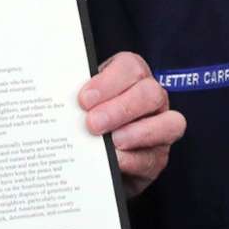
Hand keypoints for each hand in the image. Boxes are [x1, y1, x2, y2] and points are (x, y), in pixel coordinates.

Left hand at [82, 53, 184, 196]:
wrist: (87, 159)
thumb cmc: (82, 122)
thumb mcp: (78, 105)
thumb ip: (74, 100)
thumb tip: (60, 104)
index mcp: (130, 77)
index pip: (130, 67)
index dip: (109, 82)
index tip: (84, 100)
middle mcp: (151, 98)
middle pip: (151, 93)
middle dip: (121, 109)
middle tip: (93, 124)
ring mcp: (160, 128)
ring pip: (168, 123)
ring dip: (137, 133)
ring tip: (111, 143)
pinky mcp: (157, 158)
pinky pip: (154, 157)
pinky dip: (133, 160)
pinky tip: (115, 161)